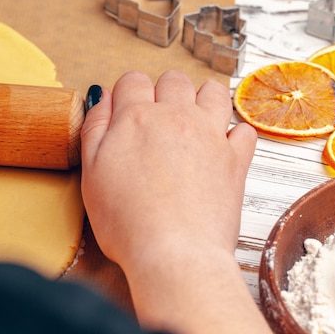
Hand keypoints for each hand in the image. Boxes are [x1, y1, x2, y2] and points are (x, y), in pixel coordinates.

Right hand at [81, 71, 269, 333]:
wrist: (174, 254)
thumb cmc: (129, 222)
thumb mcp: (91, 172)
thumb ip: (95, 127)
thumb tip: (102, 97)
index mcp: (137, 118)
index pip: (133, 80)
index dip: (127, 92)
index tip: (126, 108)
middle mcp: (175, 117)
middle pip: (173, 79)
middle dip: (163, 90)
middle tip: (156, 116)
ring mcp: (210, 134)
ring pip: (212, 91)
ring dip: (201, 98)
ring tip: (191, 120)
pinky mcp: (236, 159)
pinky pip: (243, 129)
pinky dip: (233, 132)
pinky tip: (221, 144)